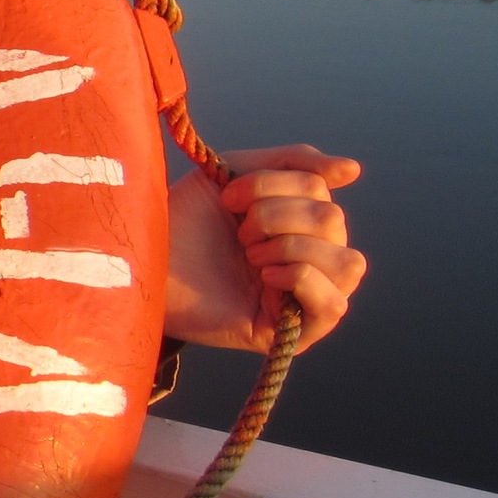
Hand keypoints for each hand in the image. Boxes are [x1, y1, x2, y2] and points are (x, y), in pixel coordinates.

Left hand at [162, 145, 366, 355]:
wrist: (142, 265)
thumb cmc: (182, 223)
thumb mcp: (234, 174)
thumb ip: (292, 163)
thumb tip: (355, 170)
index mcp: (297, 220)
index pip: (319, 189)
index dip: (270, 186)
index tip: (227, 197)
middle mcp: (310, 258)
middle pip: (333, 221)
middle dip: (277, 216)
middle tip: (239, 233)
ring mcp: (304, 298)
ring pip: (347, 262)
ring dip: (292, 247)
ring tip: (252, 257)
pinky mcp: (291, 333)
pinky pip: (335, 305)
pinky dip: (303, 280)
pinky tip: (265, 277)